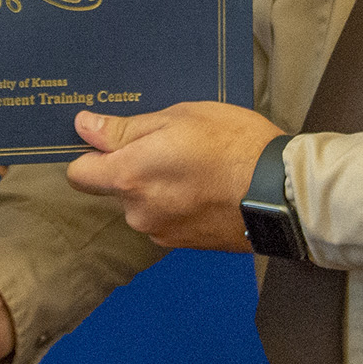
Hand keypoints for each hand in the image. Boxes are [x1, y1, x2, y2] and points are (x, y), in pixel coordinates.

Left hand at [64, 102, 281, 249]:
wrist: (282, 192)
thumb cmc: (233, 144)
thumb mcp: (178, 118)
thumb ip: (126, 128)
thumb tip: (84, 126)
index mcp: (129, 176)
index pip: (79, 174)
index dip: (92, 155)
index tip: (112, 142)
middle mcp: (137, 212)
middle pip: (115, 189)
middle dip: (134, 169)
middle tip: (172, 146)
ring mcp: (161, 232)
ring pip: (143, 205)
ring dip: (158, 189)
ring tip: (196, 167)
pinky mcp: (184, 245)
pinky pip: (166, 220)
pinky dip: (178, 206)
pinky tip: (207, 189)